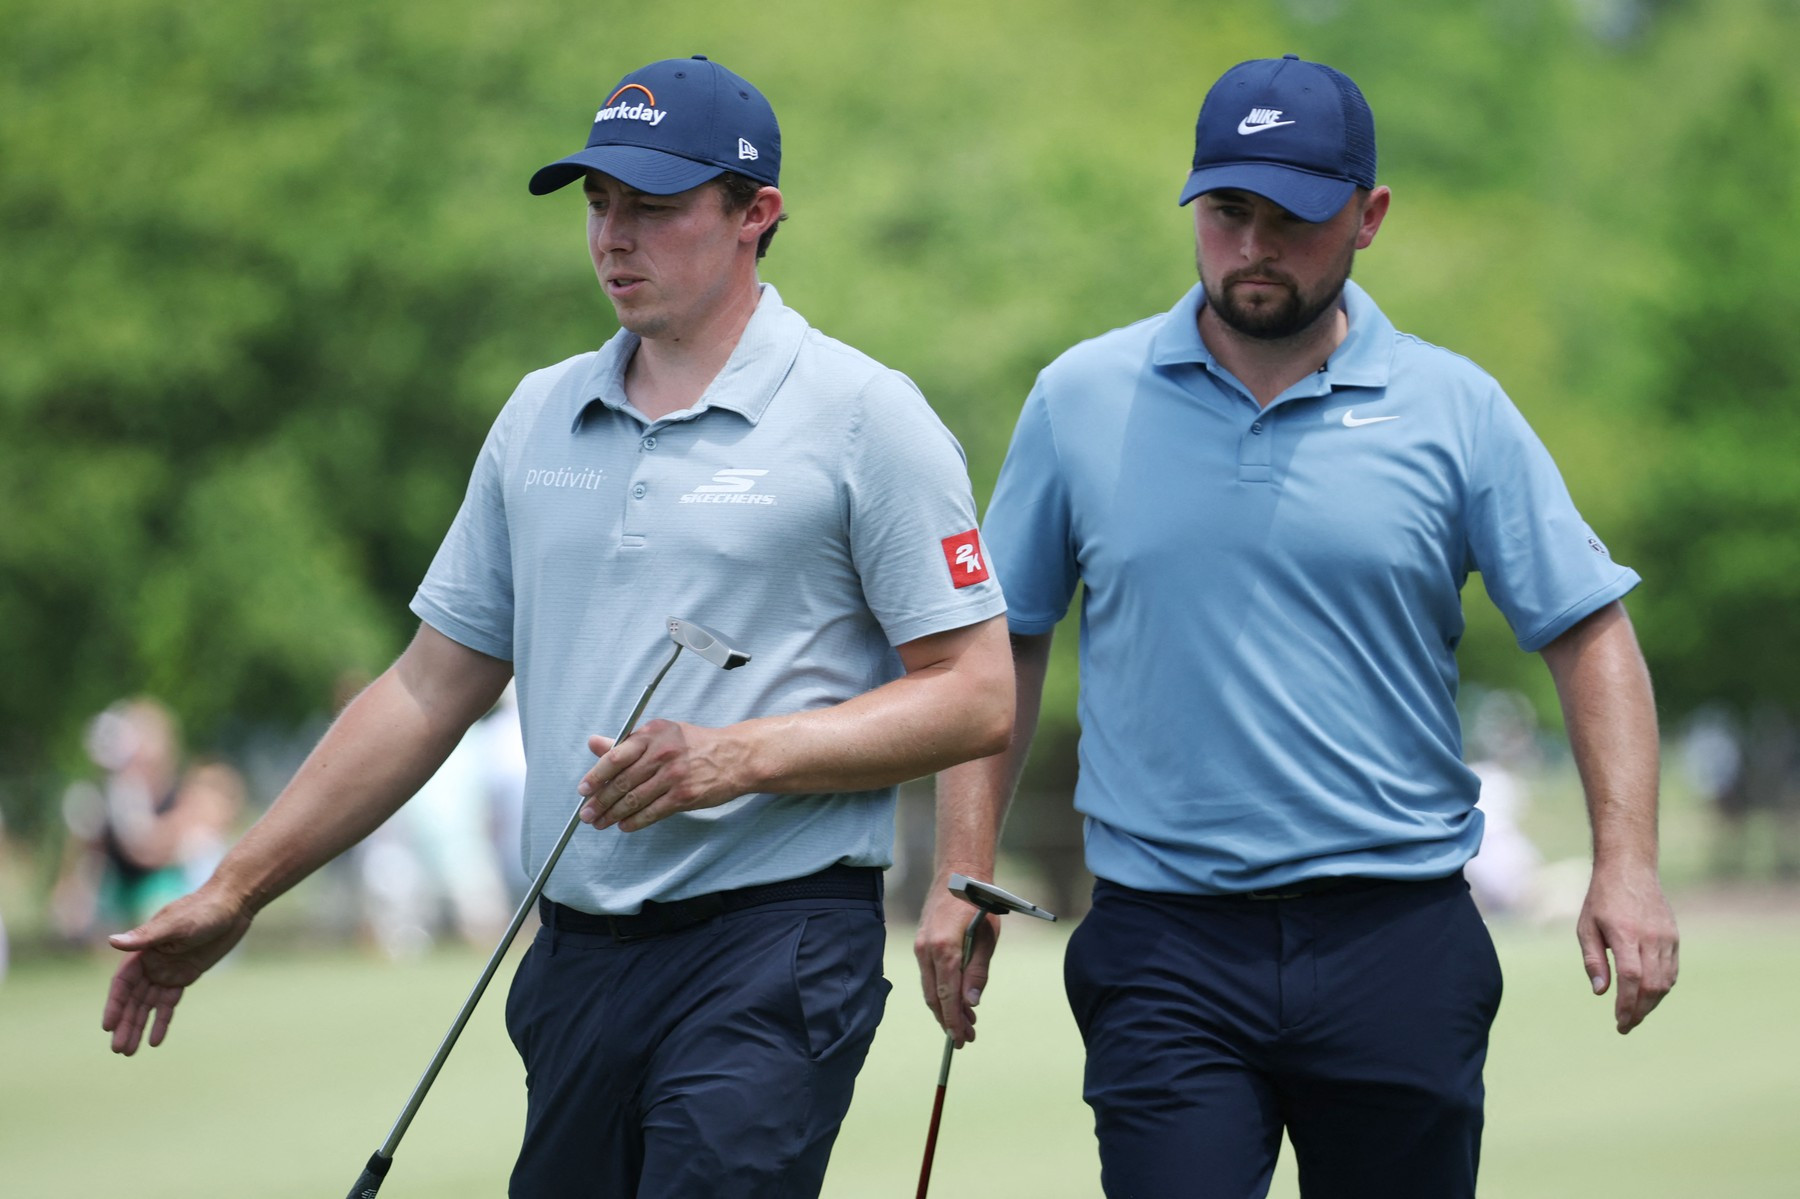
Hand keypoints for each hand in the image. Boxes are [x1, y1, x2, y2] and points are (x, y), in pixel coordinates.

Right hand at [103, 888, 252, 1054]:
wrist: (233, 905)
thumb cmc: (203, 909)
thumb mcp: (176, 924)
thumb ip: (146, 937)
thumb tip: (112, 941)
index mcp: (143, 950)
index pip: (122, 984)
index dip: (115, 1005)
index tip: (108, 1027)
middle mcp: (152, 963)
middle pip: (133, 999)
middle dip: (125, 1023)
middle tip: (119, 1049)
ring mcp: (168, 971)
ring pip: (148, 1004)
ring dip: (139, 1026)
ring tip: (130, 1051)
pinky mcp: (185, 976)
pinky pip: (169, 1002)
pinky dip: (162, 1020)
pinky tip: (156, 1040)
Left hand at [576, 719, 750, 831]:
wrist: (735, 757)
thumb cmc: (695, 745)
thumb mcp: (662, 734)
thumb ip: (627, 742)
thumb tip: (594, 744)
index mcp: (653, 734)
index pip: (616, 757)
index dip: (596, 776)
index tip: (583, 790)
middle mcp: (662, 753)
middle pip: (622, 782)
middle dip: (600, 801)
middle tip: (587, 814)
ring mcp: (674, 775)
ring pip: (635, 799)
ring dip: (613, 814)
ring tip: (600, 823)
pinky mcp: (684, 795)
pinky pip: (653, 812)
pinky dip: (635, 821)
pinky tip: (624, 825)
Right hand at [914, 883, 999, 1047]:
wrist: (958, 875)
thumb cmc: (979, 905)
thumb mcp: (987, 939)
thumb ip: (977, 973)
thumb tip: (971, 1004)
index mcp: (944, 948)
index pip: (947, 995)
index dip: (954, 1020)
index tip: (962, 1038)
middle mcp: (926, 950)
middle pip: (934, 997)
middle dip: (949, 1020)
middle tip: (966, 1038)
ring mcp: (920, 947)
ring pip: (930, 988)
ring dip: (945, 1009)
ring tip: (965, 1024)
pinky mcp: (921, 945)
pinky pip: (929, 976)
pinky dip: (941, 992)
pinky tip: (955, 1001)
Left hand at [1576, 864, 1678, 1033]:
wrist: (1629, 869)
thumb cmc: (1601, 899)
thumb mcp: (1586, 927)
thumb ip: (1594, 960)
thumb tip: (1601, 992)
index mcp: (1625, 934)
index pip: (1630, 978)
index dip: (1627, 1004)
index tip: (1620, 1022)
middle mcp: (1650, 938)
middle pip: (1651, 985)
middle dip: (1639, 1010)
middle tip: (1626, 1025)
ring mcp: (1666, 938)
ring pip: (1665, 982)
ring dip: (1651, 1002)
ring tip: (1635, 1014)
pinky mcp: (1674, 937)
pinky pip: (1672, 971)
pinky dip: (1662, 988)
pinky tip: (1648, 995)